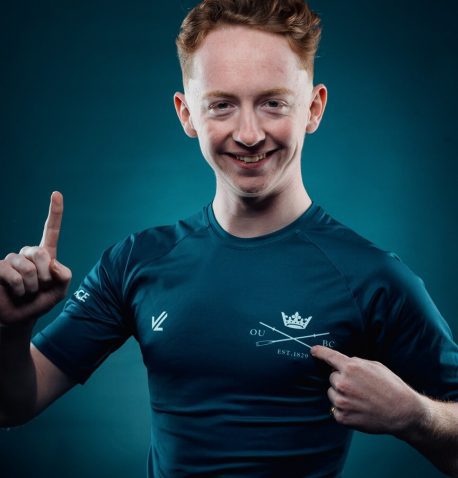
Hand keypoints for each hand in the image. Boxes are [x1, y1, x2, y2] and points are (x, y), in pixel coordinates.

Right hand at [0, 192, 71, 326]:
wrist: (19, 319)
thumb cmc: (39, 302)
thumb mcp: (60, 291)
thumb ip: (65, 276)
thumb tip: (53, 263)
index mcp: (45, 255)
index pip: (50, 230)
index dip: (54, 212)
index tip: (56, 193)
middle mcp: (27, 253)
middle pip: (41, 253)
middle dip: (45, 275)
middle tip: (40, 288)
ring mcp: (10, 260)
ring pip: (26, 266)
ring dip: (31, 286)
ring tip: (26, 292)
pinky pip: (11, 273)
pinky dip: (18, 287)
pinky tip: (16, 292)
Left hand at [311, 345, 427, 436]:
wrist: (403, 412)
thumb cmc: (391, 386)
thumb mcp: (375, 366)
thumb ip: (355, 363)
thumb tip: (342, 363)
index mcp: (351, 367)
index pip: (329, 356)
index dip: (320, 352)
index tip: (313, 351)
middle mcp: (343, 383)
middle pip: (332, 377)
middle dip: (342, 379)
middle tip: (359, 387)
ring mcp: (342, 401)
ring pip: (332, 393)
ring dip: (341, 394)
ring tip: (360, 399)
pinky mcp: (342, 417)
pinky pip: (335, 408)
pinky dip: (343, 409)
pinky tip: (358, 409)